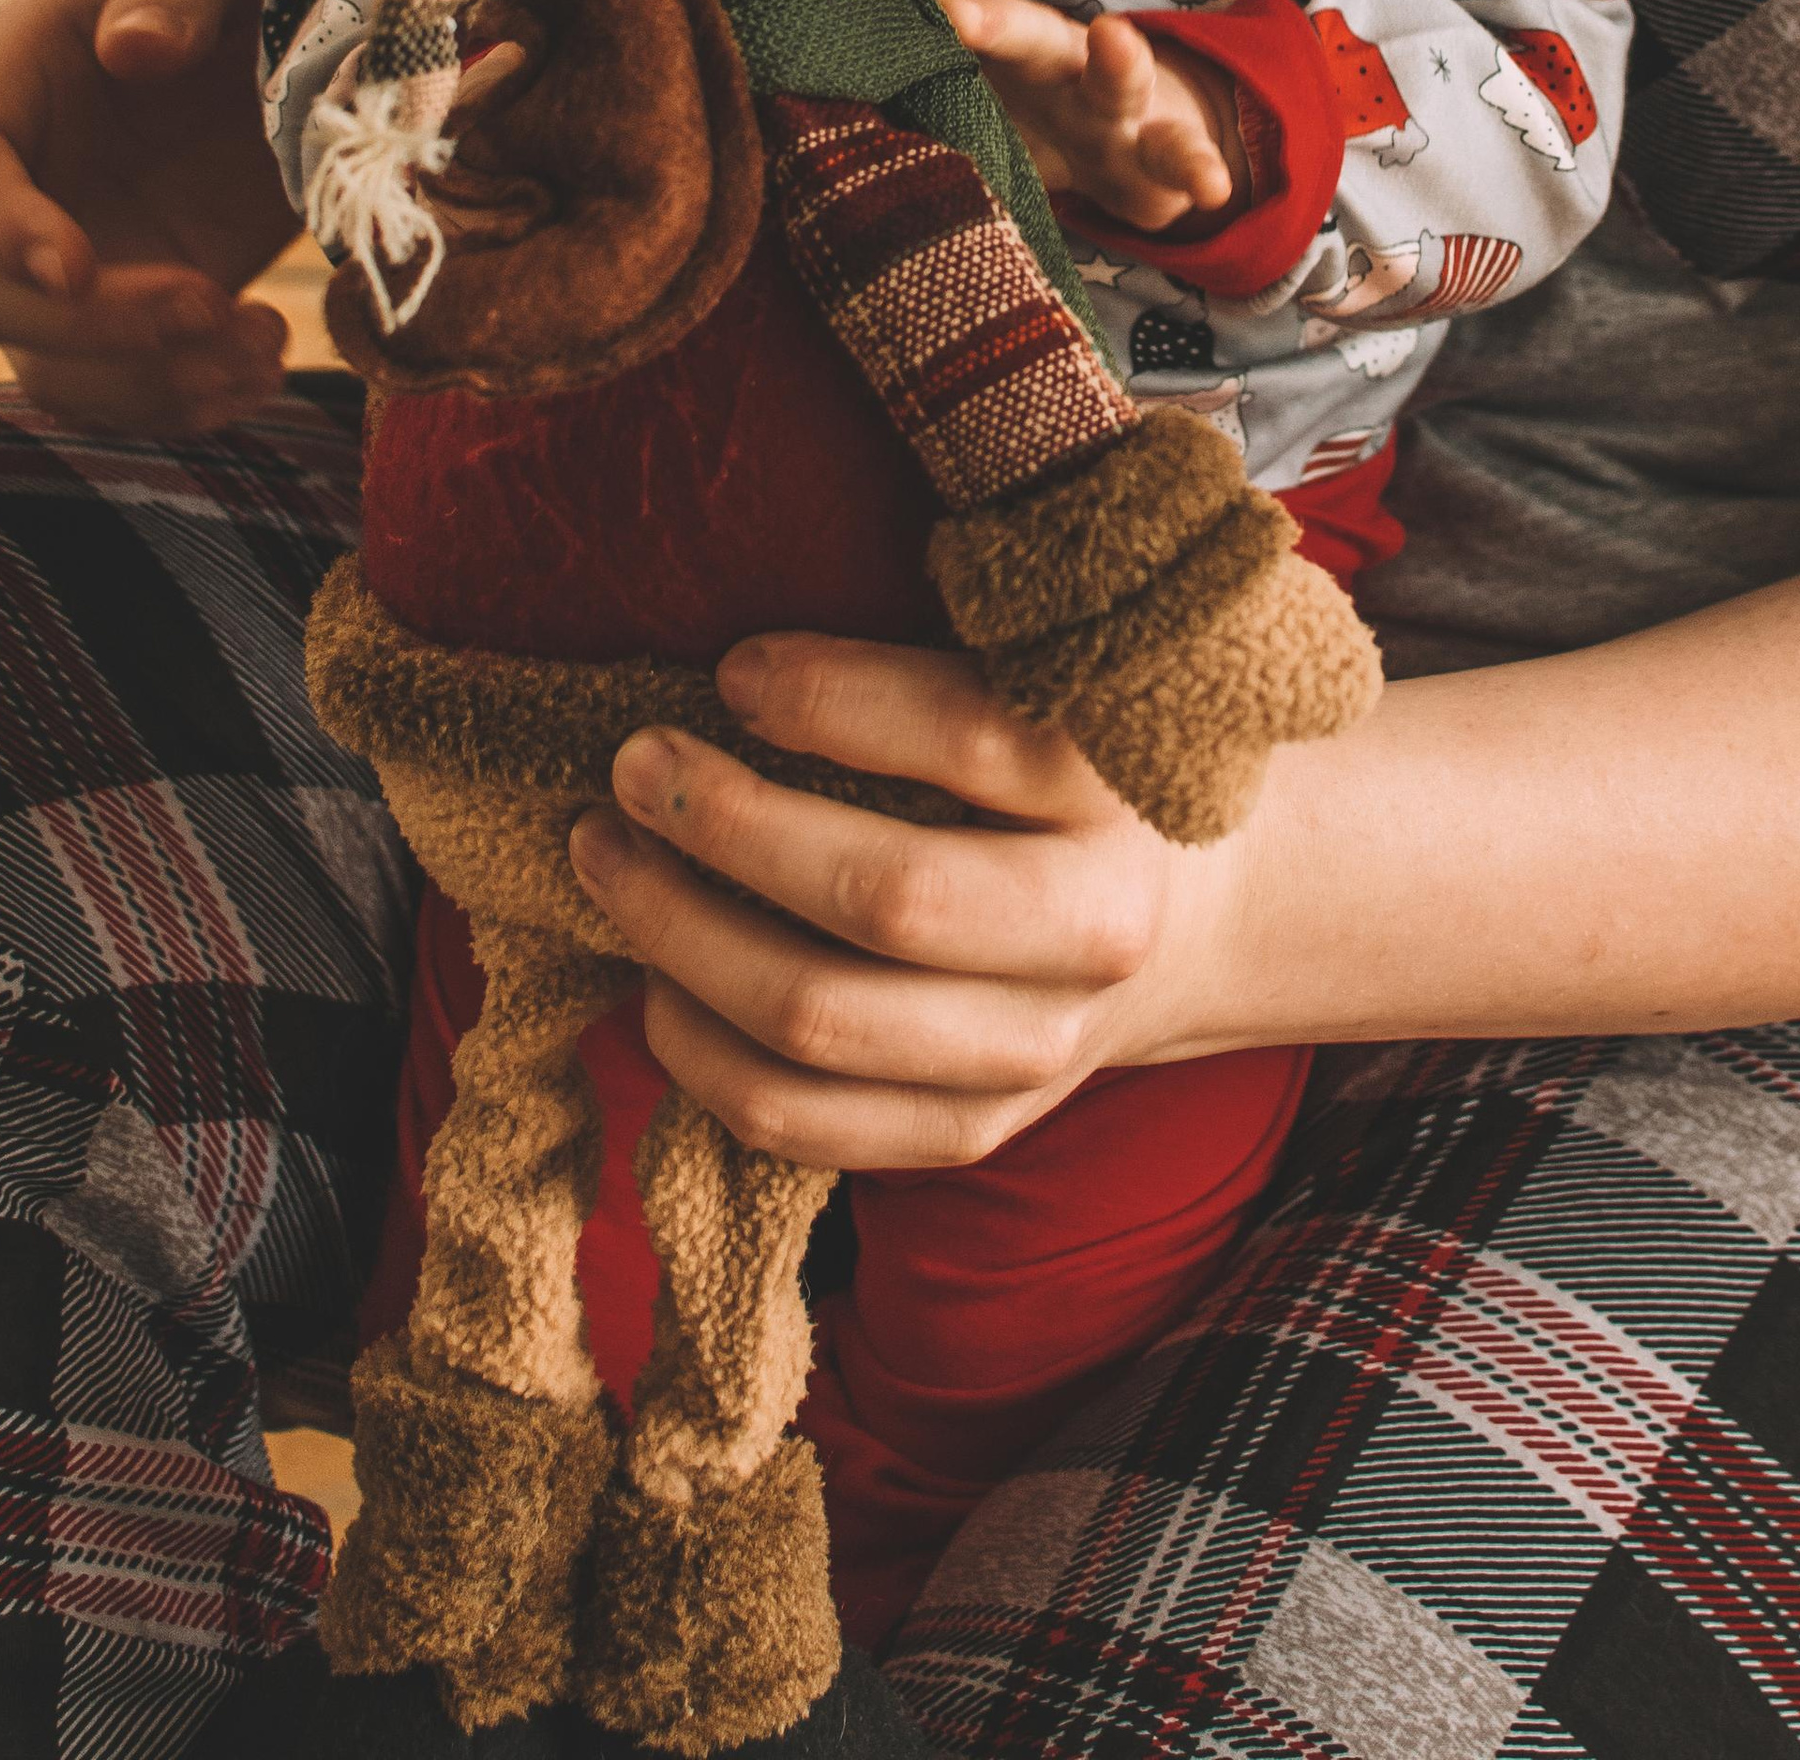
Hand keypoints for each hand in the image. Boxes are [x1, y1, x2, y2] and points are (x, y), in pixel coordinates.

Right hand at [0, 0, 304, 432]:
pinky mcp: (143, 305)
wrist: (310, 7)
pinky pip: (128, 389)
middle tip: (214, 303)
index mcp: (9, 79)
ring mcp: (77, 255)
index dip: (0, 228)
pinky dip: (188, 402)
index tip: (79, 264)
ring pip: (53, 367)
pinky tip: (266, 364)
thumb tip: (132, 48)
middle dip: (91, 326)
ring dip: (148, 384)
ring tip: (261, 345)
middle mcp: (23, 182)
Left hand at [567, 636, 1239, 1168]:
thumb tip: (738, 673)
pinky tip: (657, 982)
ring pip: (820, 1023)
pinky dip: (700, 1054)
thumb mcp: (1050, 690)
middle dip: (726, 827)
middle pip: (883, 897)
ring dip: (680, 938)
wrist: (1191, 915)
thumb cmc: (1075, 770)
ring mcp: (1036, 1051)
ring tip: (608, 859)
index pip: (969, 739)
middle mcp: (1094, 932)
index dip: (831, 699)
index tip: (732, 670)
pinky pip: (802, 1124)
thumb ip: (933, 674)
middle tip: (632, 766)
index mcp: (1119, 792)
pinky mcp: (975, 1129)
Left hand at [892, 0, 1244, 232]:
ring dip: (1119, 62)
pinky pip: (1182, 160)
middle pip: (1028, 33)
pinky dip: (1199, 168)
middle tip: (954, 13)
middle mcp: (1063, 65)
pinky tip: (1211, 186)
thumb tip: (808, 61)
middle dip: (993, 20)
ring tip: (1118, 40)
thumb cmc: (1035, 119)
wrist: (1143, 148)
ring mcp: (1120, 107)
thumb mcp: (975, 96)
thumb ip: (915, 74)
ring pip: (1119, 80)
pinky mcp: (1164, 158)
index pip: (959, 5)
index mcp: (1002, 50)